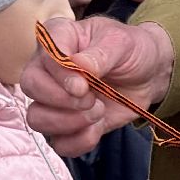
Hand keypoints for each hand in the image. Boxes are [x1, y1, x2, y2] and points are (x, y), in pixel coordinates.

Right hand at [20, 16, 174, 155]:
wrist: (148, 75)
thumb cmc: (131, 50)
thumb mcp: (122, 42)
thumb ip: (100, 55)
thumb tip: (79, 67)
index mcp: (59, 36)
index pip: (43, 55)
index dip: (60, 75)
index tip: (83, 85)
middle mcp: (48, 68)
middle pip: (31, 87)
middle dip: (62, 100)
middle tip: (91, 99)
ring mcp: (53, 98)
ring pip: (37, 118)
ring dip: (69, 122)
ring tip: (98, 112)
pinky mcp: (67, 125)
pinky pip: (59, 143)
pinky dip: (79, 141)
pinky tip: (97, 128)